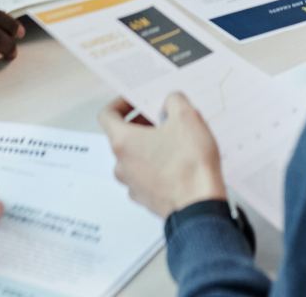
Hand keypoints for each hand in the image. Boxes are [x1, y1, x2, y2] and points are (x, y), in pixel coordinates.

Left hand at [97, 94, 226, 217]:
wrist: (199, 205)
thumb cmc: (189, 166)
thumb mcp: (187, 118)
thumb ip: (174, 100)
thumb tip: (171, 101)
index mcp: (123, 142)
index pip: (107, 115)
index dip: (121, 103)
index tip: (135, 101)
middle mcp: (122, 164)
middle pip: (122, 136)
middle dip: (142, 123)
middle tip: (163, 118)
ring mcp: (132, 184)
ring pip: (134, 157)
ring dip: (149, 146)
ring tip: (174, 141)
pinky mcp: (145, 198)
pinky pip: (145, 175)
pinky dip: (156, 166)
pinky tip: (177, 162)